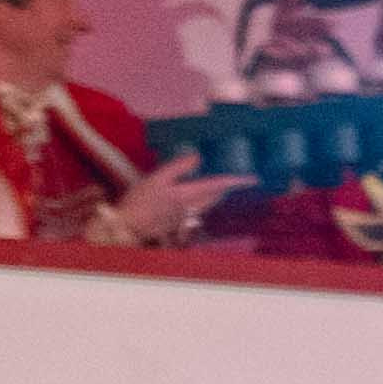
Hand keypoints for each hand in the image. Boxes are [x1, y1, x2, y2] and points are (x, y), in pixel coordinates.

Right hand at [104, 154, 239, 246]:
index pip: (218, 185)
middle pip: (216, 196)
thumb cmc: (139, 201)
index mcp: (188, 194)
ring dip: (217, 194)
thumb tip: (197, 157)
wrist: (128, 227)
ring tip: (223, 186)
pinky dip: (203, 200)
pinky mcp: (177, 221)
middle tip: (240, 180)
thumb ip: (178, 167)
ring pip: (208, 203)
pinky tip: (197, 197)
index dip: (237, 181)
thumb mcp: (156, 179)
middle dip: (228, 188)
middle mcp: (192, 207)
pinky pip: (197, 208)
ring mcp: (185, 216)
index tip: (254, 179)